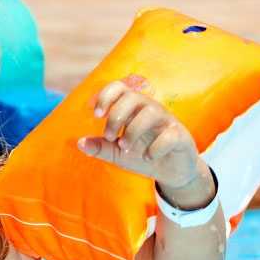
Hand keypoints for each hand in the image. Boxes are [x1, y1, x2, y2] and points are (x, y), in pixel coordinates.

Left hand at [77, 75, 214, 206]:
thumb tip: (79, 143)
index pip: (120, 88)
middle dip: (116, 117)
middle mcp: (150, 109)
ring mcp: (167, 121)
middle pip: (133, 97)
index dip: (106, 96)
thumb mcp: (116, 153)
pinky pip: (169, 135)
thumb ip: (100, 147)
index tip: (97, 115)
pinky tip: (148, 157)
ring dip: (132, 131)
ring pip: (151, 112)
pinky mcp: (180, 136)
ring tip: (124, 147)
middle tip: (109, 137)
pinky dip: (155, 148)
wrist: (170, 172)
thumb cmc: (142, 155)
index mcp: (133, 109)